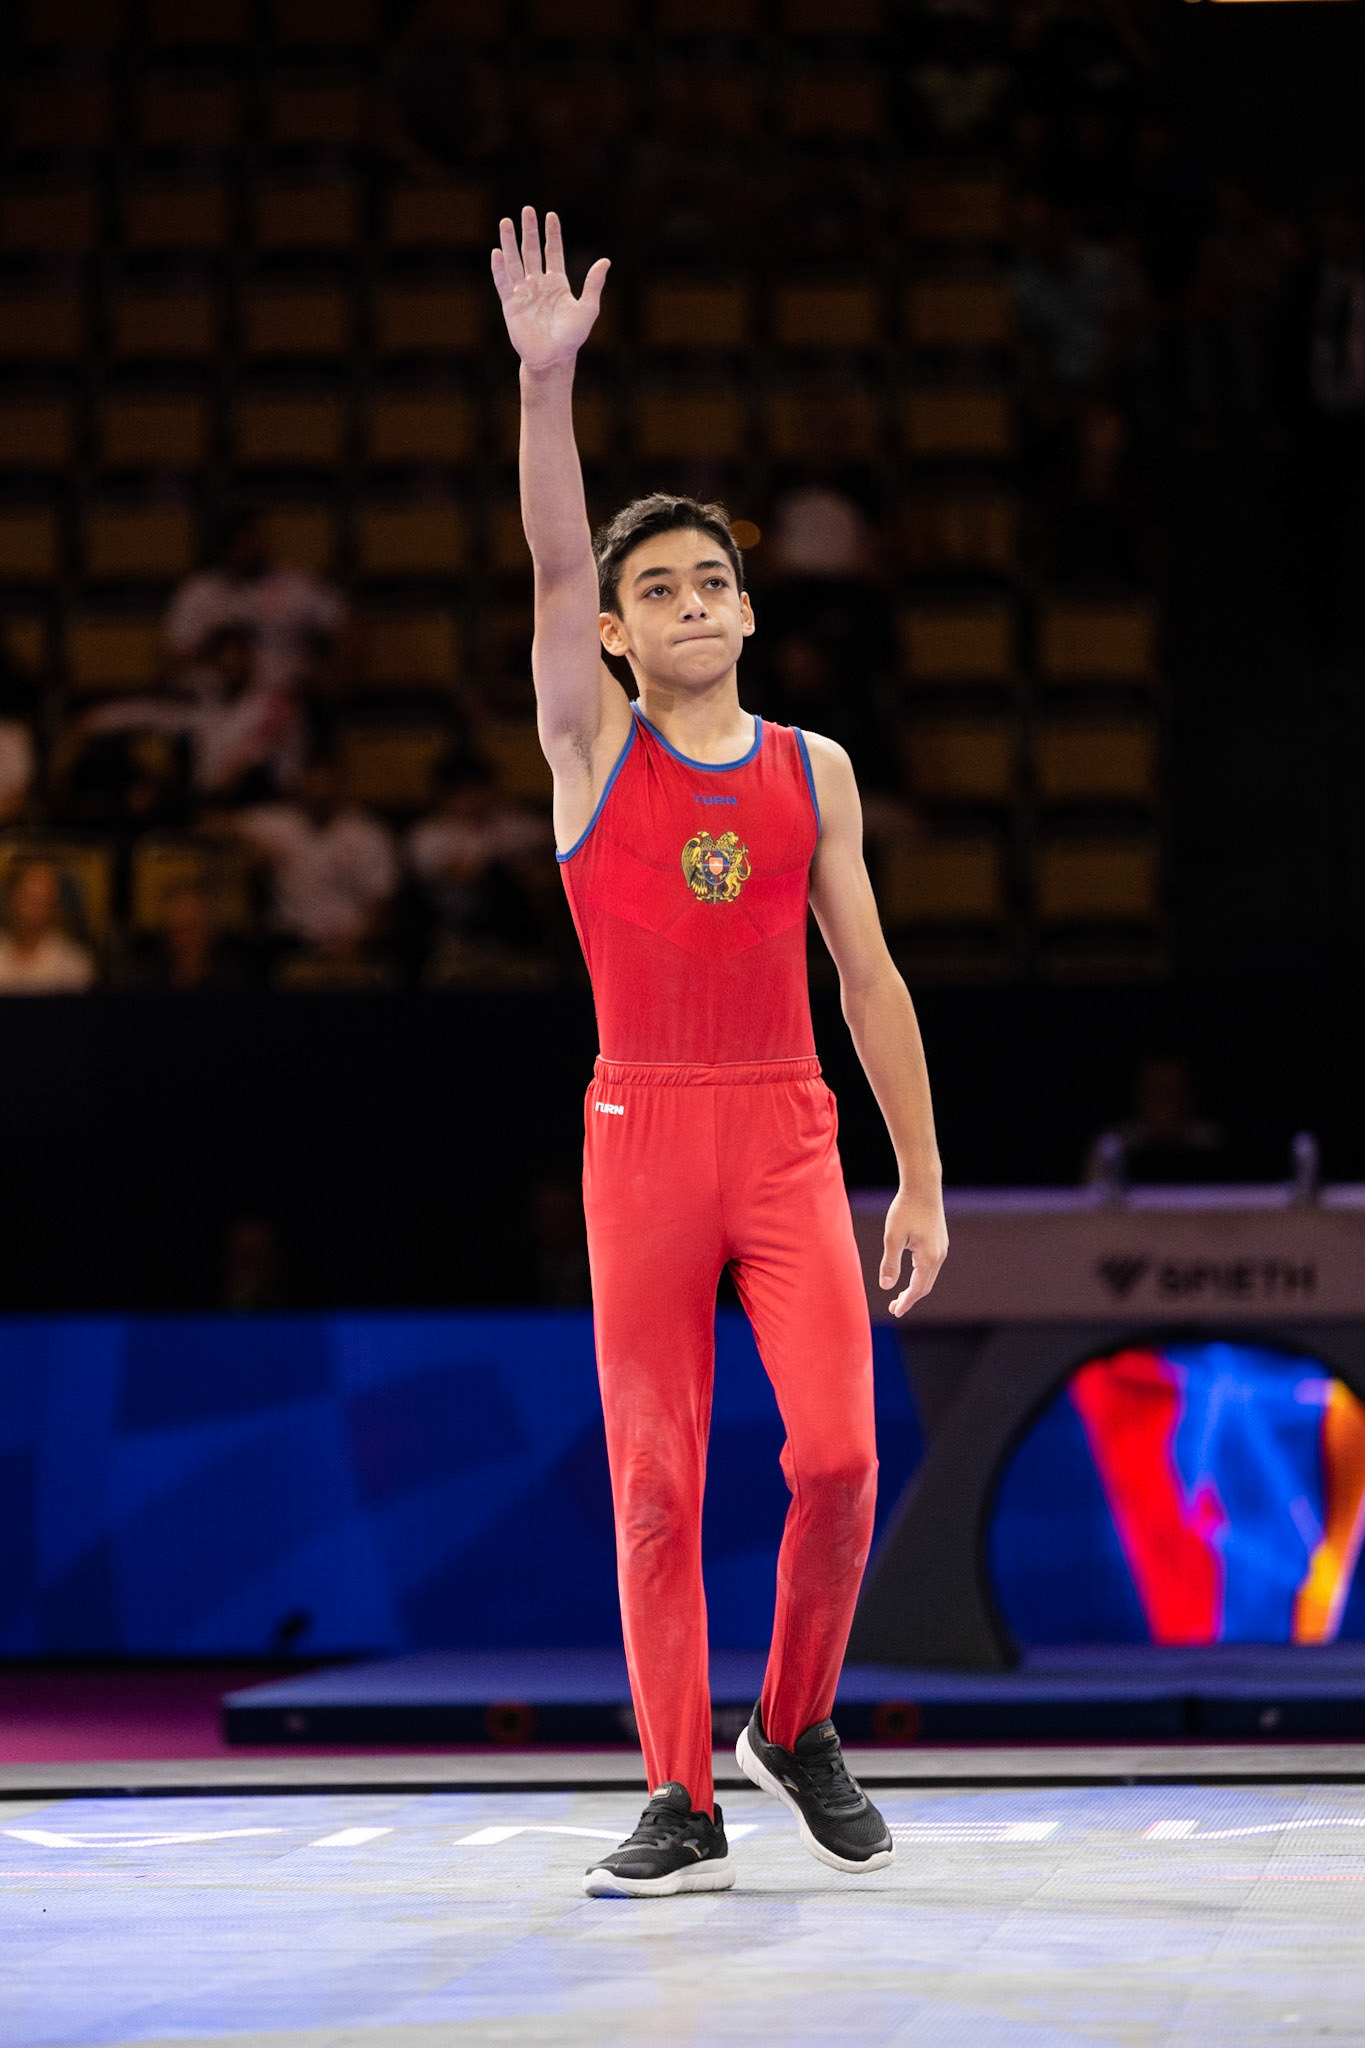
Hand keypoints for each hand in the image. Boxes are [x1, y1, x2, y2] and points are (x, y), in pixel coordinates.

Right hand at [491, 207, 608, 372]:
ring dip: (510, 242)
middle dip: (529, 231)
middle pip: (531, 251)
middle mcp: (538, 284)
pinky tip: (496, 252)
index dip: (552, 234)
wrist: (554, 358)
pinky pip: (503, 283)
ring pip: (515, 262)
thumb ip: (594, 284)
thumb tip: (605, 261)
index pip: (553, 252)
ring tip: (506, 222)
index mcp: (557, 283)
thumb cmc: (572, 337)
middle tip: (527, 210)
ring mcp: (523, 293)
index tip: (550, 215)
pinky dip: (499, 268)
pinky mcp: (511, 305)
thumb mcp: (588, 308)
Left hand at [879, 1187, 947, 1317]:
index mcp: (928, 1257)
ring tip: (899, 1295)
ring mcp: (941, 1248)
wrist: (923, 1186)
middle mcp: (939, 1255)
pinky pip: (931, 1265)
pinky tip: (910, 1275)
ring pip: (929, 1276)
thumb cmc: (905, 1209)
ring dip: (915, 1287)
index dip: (906, 1302)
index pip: (918, 1289)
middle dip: (910, 1298)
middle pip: (925, 1286)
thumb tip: (886, 1286)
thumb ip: (890, 1263)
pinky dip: (920, 1275)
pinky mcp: (940, 1241)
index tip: (895, 1312)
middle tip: (894, 1307)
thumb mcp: (892, 1237)